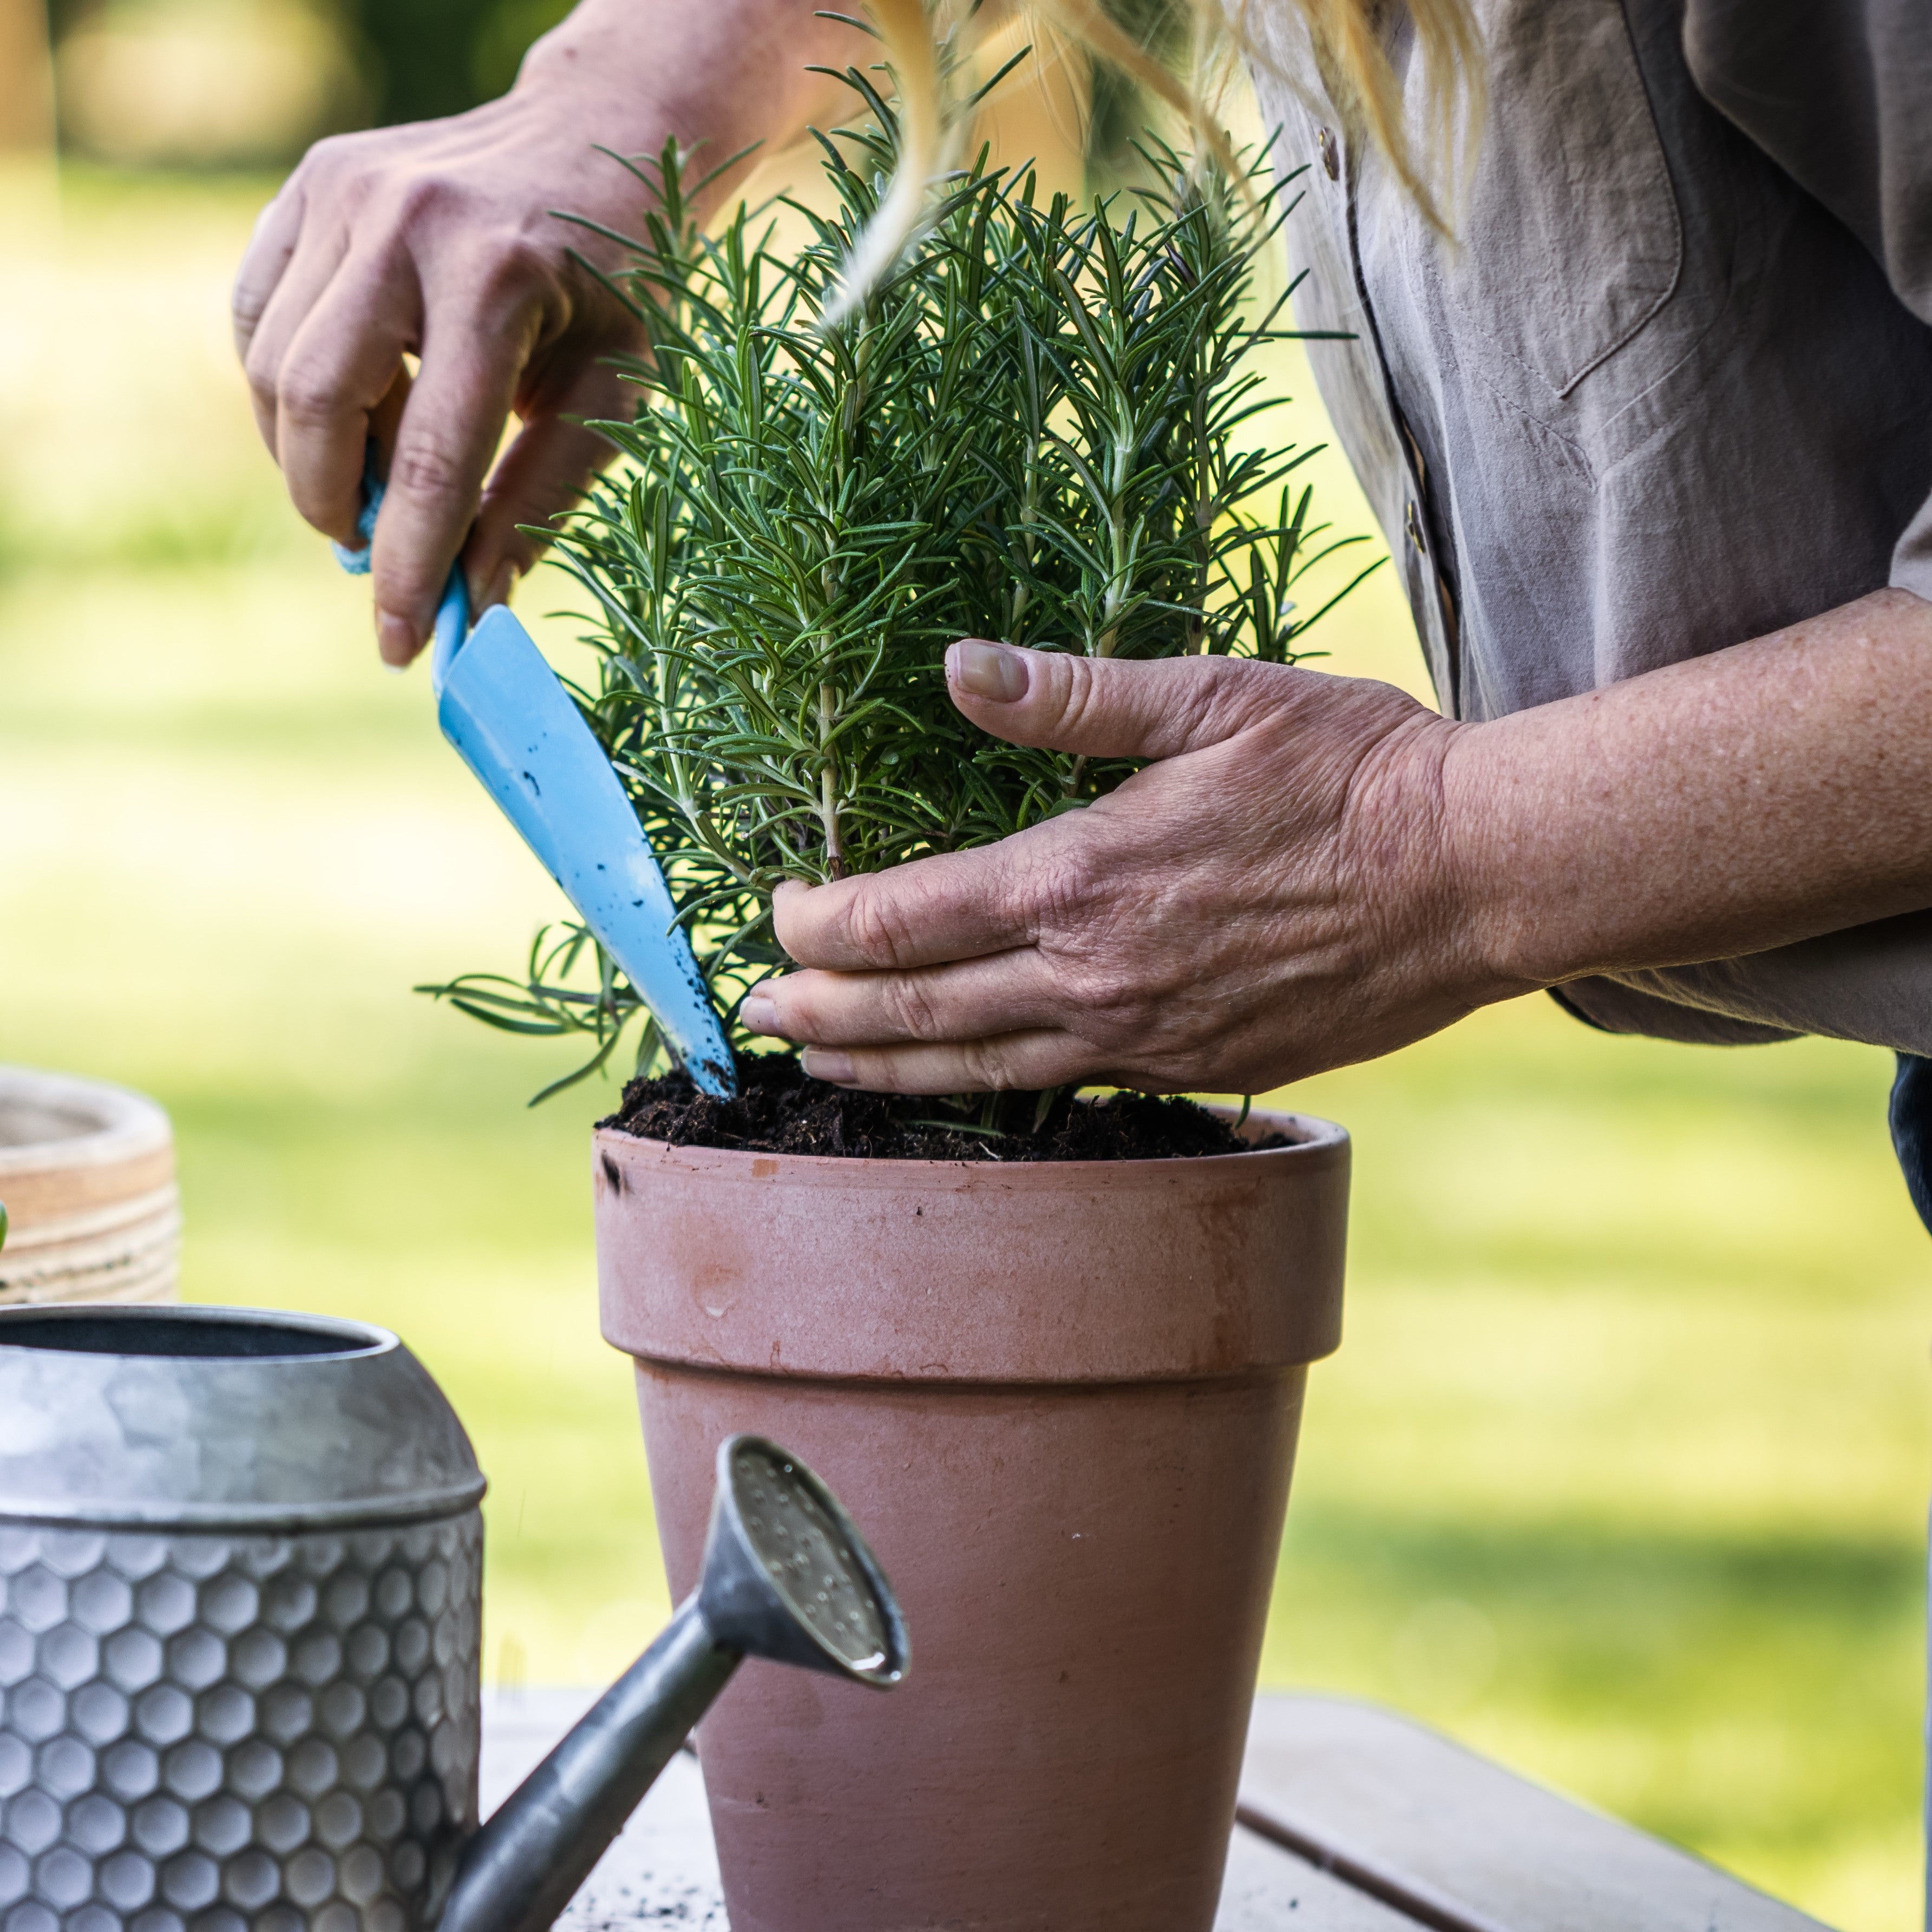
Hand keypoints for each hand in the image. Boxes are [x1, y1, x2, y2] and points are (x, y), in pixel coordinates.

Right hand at [232, 0, 846, 665]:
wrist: (608, 134)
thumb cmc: (627, 277)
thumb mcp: (617, 394)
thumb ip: (540, 499)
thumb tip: (475, 603)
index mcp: (498, 278)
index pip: (433, 458)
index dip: (411, 566)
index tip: (403, 645)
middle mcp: (403, 222)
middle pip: (318, 407)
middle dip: (338, 508)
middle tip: (376, 556)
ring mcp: (343, 191)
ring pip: (272, 367)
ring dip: (312, 454)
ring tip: (382, 477)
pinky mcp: (312, 184)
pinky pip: (259, 317)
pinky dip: (289, 389)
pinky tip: (356, 411)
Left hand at [745, 641, 1521, 1094]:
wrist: (1475, 877)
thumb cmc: (1352, 772)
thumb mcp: (1214, 698)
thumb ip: (1074, 696)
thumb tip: (959, 667)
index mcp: (1081, 879)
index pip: (903, 919)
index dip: (822, 925)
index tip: (778, 915)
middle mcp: (1095, 976)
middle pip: (916, 1012)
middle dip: (822, 1012)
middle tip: (757, 1013)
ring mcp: (1145, 1037)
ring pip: (977, 1071)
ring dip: (883, 1068)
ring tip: (819, 1066)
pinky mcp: (1195, 1070)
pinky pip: (1063, 1092)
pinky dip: (987, 1092)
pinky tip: (959, 1086)